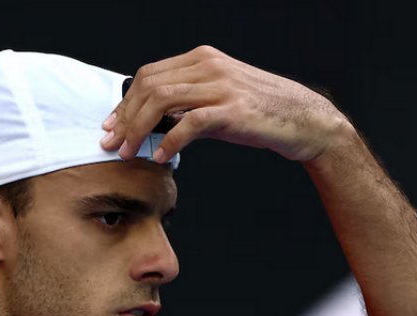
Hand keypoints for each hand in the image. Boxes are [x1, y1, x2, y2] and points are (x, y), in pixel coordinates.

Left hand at [100, 46, 350, 163]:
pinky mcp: (233, 110)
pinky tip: (160, 156)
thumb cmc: (260, 113)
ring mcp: (221, 86)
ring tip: (128, 151)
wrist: (304, 120)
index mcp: (202, 59)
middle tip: (112, 143)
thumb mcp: (219, 99)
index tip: (112, 125)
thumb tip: (153, 124)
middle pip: (150, 86)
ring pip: (163, 100)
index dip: (125, 101)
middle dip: (125, 117)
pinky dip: (170, 141)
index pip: (150, 75)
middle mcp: (209, 66)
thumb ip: (187, 104)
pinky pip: (190, 123)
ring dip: (138, 129)